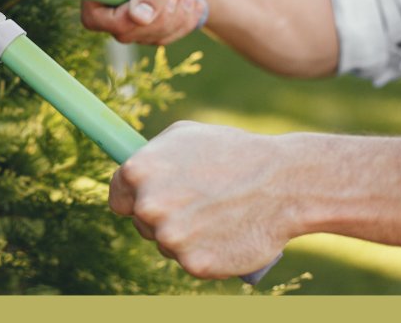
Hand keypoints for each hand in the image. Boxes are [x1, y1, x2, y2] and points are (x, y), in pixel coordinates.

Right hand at [81, 0, 209, 44]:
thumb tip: (140, 19)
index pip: (93, 15)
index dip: (119, 20)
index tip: (147, 9)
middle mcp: (107, 0)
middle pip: (123, 31)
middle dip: (159, 19)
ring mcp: (123, 16)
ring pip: (145, 37)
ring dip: (175, 20)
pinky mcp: (141, 27)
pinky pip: (161, 39)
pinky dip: (182, 24)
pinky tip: (190, 4)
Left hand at [108, 121, 298, 278]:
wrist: (283, 183)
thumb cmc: (234, 153)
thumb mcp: (185, 135)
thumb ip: (151, 155)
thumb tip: (130, 171)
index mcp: (138, 171)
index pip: (118, 198)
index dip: (135, 199)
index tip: (153, 199)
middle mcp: (148, 206)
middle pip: (141, 223)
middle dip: (163, 216)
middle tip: (198, 204)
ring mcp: (170, 237)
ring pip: (166, 244)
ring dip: (185, 236)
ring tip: (217, 215)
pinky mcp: (194, 264)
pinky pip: (191, 262)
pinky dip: (206, 254)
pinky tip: (224, 235)